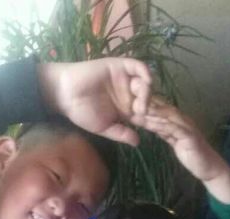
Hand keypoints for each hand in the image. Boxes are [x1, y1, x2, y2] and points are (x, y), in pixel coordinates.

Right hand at [37, 58, 151, 145]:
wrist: (66, 94)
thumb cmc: (82, 113)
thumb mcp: (103, 128)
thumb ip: (121, 134)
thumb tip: (138, 143)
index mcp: (127, 111)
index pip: (146, 116)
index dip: (155, 121)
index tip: (163, 130)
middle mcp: (129, 95)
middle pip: (150, 99)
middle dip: (156, 108)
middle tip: (156, 118)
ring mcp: (126, 80)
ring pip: (145, 84)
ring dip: (148, 94)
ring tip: (141, 107)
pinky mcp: (120, 66)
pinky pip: (138, 67)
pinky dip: (145, 73)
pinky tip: (147, 82)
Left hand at [131, 98, 229, 203]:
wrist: (209, 167)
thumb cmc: (192, 156)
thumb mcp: (174, 142)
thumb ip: (165, 133)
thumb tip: (152, 125)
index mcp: (179, 121)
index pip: (161, 110)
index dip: (147, 104)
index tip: (130, 101)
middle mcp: (183, 120)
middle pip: (163, 108)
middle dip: (147, 104)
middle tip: (130, 100)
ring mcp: (187, 127)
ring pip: (167, 116)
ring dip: (152, 113)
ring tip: (137, 110)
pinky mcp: (189, 137)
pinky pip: (173, 129)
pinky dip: (162, 125)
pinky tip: (151, 124)